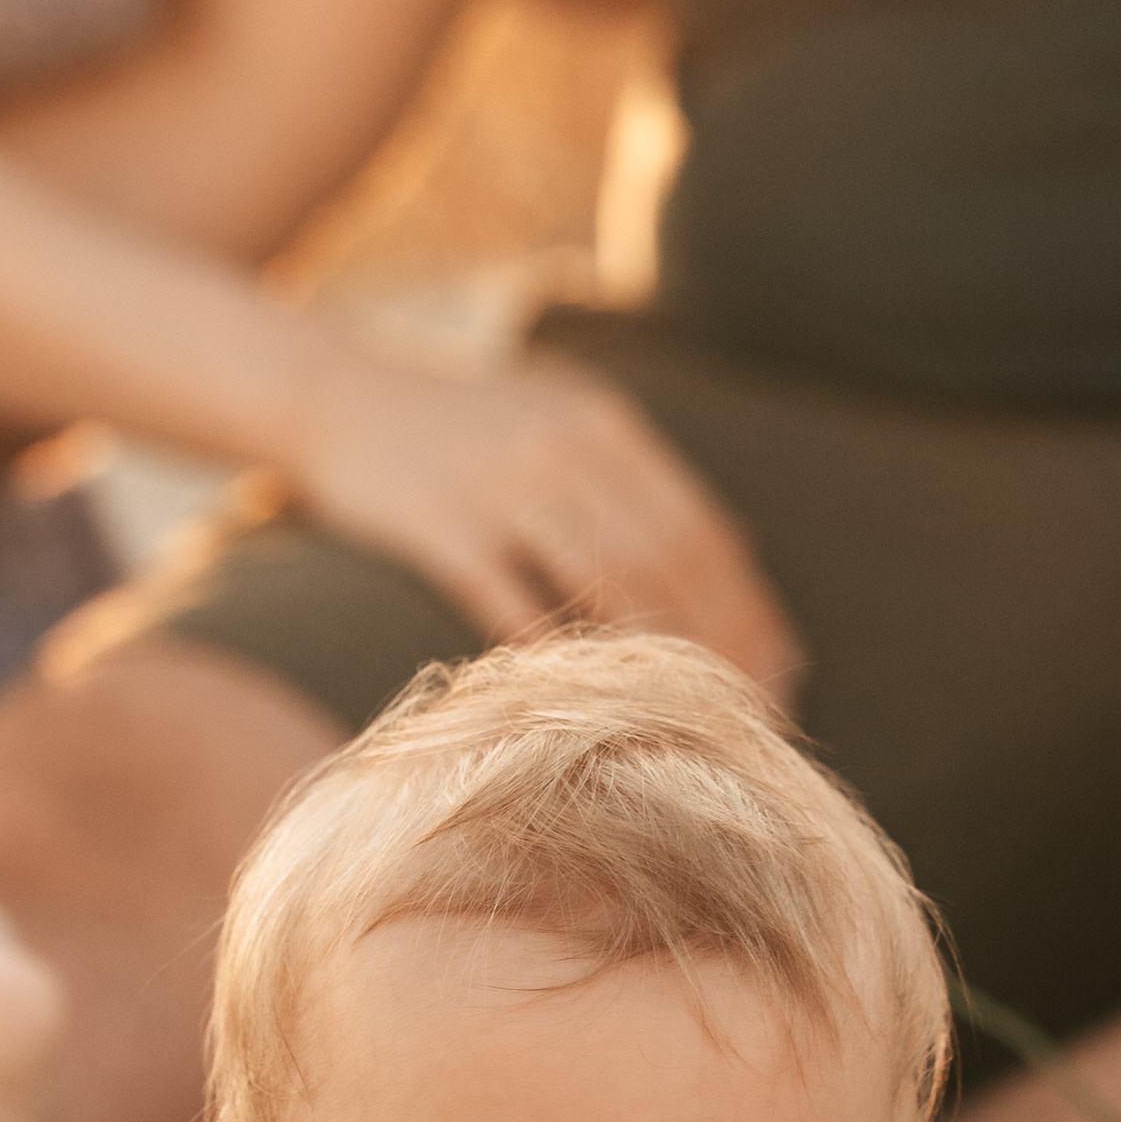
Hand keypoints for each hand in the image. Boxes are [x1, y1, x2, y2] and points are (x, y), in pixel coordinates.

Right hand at [283, 350, 801, 693]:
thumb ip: (630, 482)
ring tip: (686, 726)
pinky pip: (510, 600)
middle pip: (670, 561)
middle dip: (720, 647)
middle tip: (749, 720)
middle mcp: (568, 447)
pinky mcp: (440, 523)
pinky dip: (552, 652)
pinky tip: (581, 703)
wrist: (337, 395)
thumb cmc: (460, 428)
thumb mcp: (558, 422)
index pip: (706, 529)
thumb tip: (722, 561)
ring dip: (655, 660)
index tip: (783, 675)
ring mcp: (504, 484)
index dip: (750, 608)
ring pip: (606, 582)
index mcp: (609, 426)